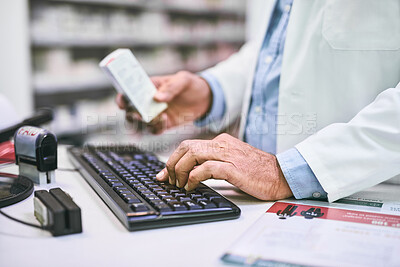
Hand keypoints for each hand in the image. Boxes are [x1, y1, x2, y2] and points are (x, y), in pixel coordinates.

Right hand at [115, 71, 211, 133]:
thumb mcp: (184, 80)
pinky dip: (156, 128)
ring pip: (140, 123)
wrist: (206, 98)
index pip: (129, 92)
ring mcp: (154, 114)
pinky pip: (154, 130)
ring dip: (145, 123)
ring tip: (160, 117)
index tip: (123, 103)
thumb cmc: (191, 84)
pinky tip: (166, 121)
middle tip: (140, 115)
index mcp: (148, 87)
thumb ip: (171, 87)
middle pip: (130, 111)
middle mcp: (148, 102)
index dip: (122, 98)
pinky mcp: (163, 124)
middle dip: (132, 115)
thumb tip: (157, 98)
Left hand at [156, 133, 292, 200]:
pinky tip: (191, 186)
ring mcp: (228, 155)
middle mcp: (222, 145)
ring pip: (193, 155)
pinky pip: (206, 169)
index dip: (173, 159)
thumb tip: (191, 173)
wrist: (281, 175)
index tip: (165, 173)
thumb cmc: (257, 172)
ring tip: (179, 184)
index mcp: (221, 142)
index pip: (189, 145)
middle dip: (172, 164)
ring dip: (181, 171)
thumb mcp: (232, 162)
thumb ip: (212, 163)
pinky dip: (194, 177)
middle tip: (169, 180)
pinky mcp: (233, 168)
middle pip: (186, 148)